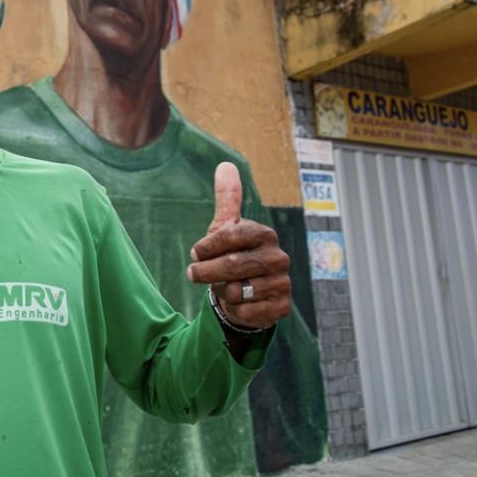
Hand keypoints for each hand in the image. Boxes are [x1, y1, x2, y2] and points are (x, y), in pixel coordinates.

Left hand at [186, 162, 290, 331]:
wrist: (247, 294)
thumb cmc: (233, 257)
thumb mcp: (226, 228)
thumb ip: (227, 198)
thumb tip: (226, 164)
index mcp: (264, 234)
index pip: (229, 235)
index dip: (206, 247)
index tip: (195, 253)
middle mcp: (278, 257)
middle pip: (230, 265)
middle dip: (205, 272)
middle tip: (194, 274)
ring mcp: (282, 283)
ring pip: (236, 291)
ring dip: (220, 292)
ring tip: (223, 287)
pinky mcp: (281, 307)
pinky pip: (246, 312)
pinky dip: (234, 310)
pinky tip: (237, 303)